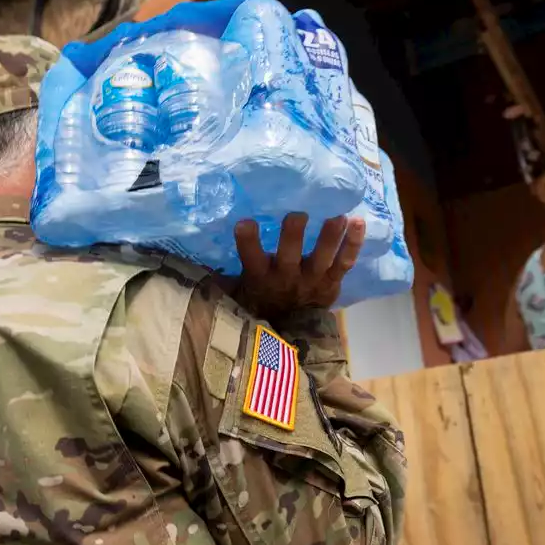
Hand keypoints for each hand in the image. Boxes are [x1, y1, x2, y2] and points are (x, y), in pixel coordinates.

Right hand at [233, 212, 364, 318]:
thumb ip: (221, 276)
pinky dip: (353, 244)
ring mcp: (312, 280)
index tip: (244, 222)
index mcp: (260, 278)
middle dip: (293, 235)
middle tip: (297, 213)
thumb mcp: (237, 292)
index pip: (251, 259)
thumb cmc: (261, 299)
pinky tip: (359, 222)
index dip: (248, 242)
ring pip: (322, 257)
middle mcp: (287, 278)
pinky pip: (345, 262)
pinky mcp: (332, 281)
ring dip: (330, 236)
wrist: (293, 331)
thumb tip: (186, 255)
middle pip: (289, 256)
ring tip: (338, 214)